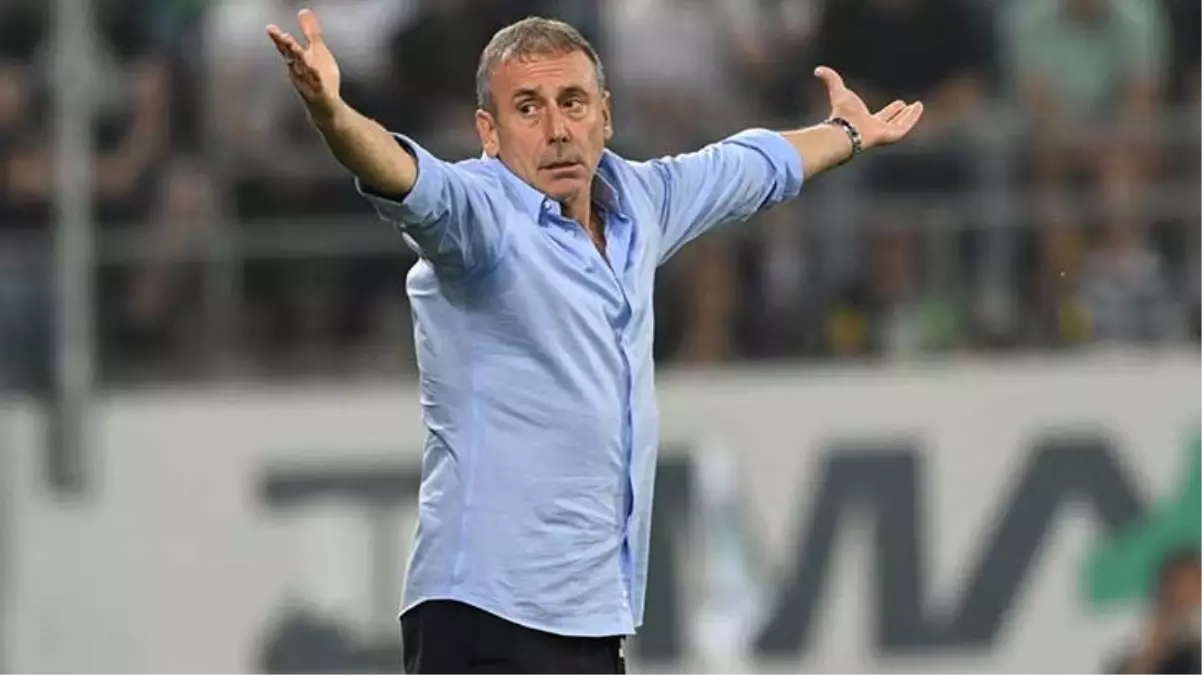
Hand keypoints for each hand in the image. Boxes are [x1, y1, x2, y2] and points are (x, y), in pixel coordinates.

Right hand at [267, 9, 341, 123]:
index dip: (279, 39)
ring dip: (299, 62)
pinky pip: (317, 87)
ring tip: (297, 50)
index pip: (286, 48)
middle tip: (281, 37)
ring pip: (303, 72)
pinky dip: (316, 80)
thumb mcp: (317, 51)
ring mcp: (308, 85)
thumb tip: (303, 11)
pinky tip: (317, 74)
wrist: (325, 107)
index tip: (270, 28)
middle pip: (292, 58)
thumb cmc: (319, 79)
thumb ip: (310, 32)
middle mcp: (300, 73)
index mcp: (298, 61)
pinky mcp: (319, 96)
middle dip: (287, 48)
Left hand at [814, 66, 922, 149]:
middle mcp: (876, 129)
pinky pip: (905, 127)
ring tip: (919, 106)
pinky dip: (912, 118)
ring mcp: (883, 133)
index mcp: (866, 122)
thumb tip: (817, 69)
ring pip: (900, 124)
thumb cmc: (841, 113)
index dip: (891, 111)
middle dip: (901, 114)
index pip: (882, 117)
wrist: (845, 130)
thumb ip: (830, 79)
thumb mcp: (837, 90)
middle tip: (909, 105)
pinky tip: (919, 108)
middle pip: (892, 122)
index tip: (900, 103)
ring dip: (910, 116)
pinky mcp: (890, 135)